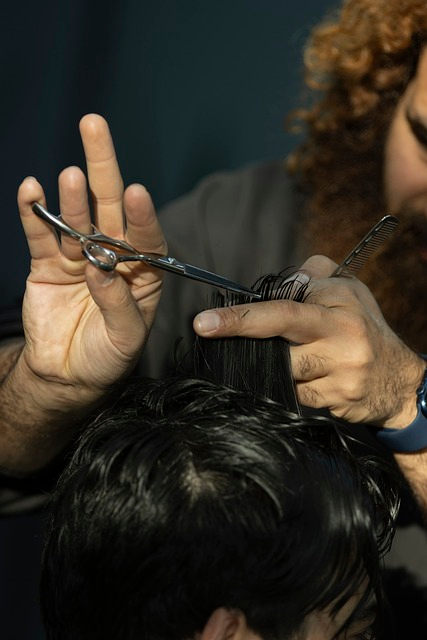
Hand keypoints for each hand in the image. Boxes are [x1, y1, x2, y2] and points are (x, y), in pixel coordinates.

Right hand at [4, 114, 165, 469]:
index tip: (136, 193)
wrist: (67, 373)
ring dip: (73, 196)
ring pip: (75, 217)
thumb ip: (118, 303)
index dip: (141, 215)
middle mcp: (113, 257)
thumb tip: (101, 268)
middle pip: (110, 206)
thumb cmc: (107, 357)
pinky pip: (40, 234)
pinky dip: (33, 212)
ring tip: (72, 175)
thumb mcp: (124, 338)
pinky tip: (32, 190)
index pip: (146, 237)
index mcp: (142, 273)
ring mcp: (80, 256)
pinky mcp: (48, 263)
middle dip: (104, 167)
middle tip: (95, 126)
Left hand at [194, 255, 424, 426]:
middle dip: (239, 330)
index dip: (243, 314)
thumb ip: (313, 275)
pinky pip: (294, 394)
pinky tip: (307, 376)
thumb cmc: (363, 328)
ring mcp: (340, 374)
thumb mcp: (348, 291)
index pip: (284, 307)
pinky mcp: (335, 401)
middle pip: (279, 333)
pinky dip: (290, 384)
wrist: (399, 381)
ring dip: (273, 362)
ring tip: (292, 354)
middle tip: (205, 327)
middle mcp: (342, 339)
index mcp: (341, 308)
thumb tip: (278, 283)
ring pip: (282, 369)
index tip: (204, 321)